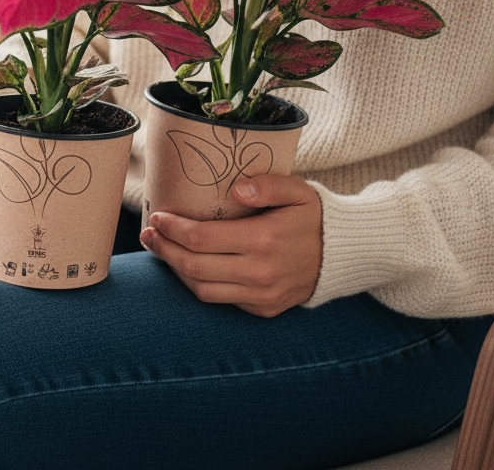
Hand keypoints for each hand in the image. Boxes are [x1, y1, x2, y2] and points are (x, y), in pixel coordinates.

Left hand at [140, 175, 322, 316]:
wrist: (345, 254)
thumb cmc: (315, 215)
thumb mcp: (298, 190)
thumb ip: (267, 185)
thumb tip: (235, 189)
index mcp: (263, 240)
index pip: (201, 239)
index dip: (172, 229)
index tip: (157, 216)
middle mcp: (260, 273)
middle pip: (194, 268)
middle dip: (165, 250)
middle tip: (149, 234)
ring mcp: (262, 295)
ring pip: (203, 290)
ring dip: (177, 271)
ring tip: (162, 249)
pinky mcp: (265, 308)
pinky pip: (222, 301)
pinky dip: (200, 285)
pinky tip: (189, 266)